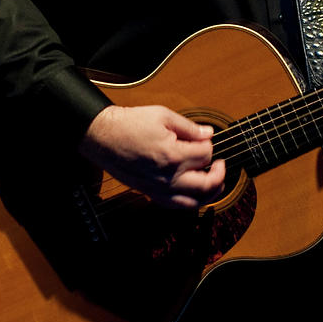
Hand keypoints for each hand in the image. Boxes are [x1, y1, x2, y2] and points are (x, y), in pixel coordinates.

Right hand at [80, 104, 224, 209]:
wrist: (102, 136)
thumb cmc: (129, 124)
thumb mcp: (163, 115)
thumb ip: (189, 127)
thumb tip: (209, 134)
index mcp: (172, 155)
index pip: (205, 155)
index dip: (209, 145)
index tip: (204, 139)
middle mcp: (167, 177)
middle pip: (206, 185)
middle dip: (219, 174)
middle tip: (220, 164)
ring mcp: (158, 188)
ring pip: (193, 203)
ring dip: (209, 194)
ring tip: (215, 182)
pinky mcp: (149, 193)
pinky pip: (175, 205)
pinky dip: (190, 201)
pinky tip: (193, 191)